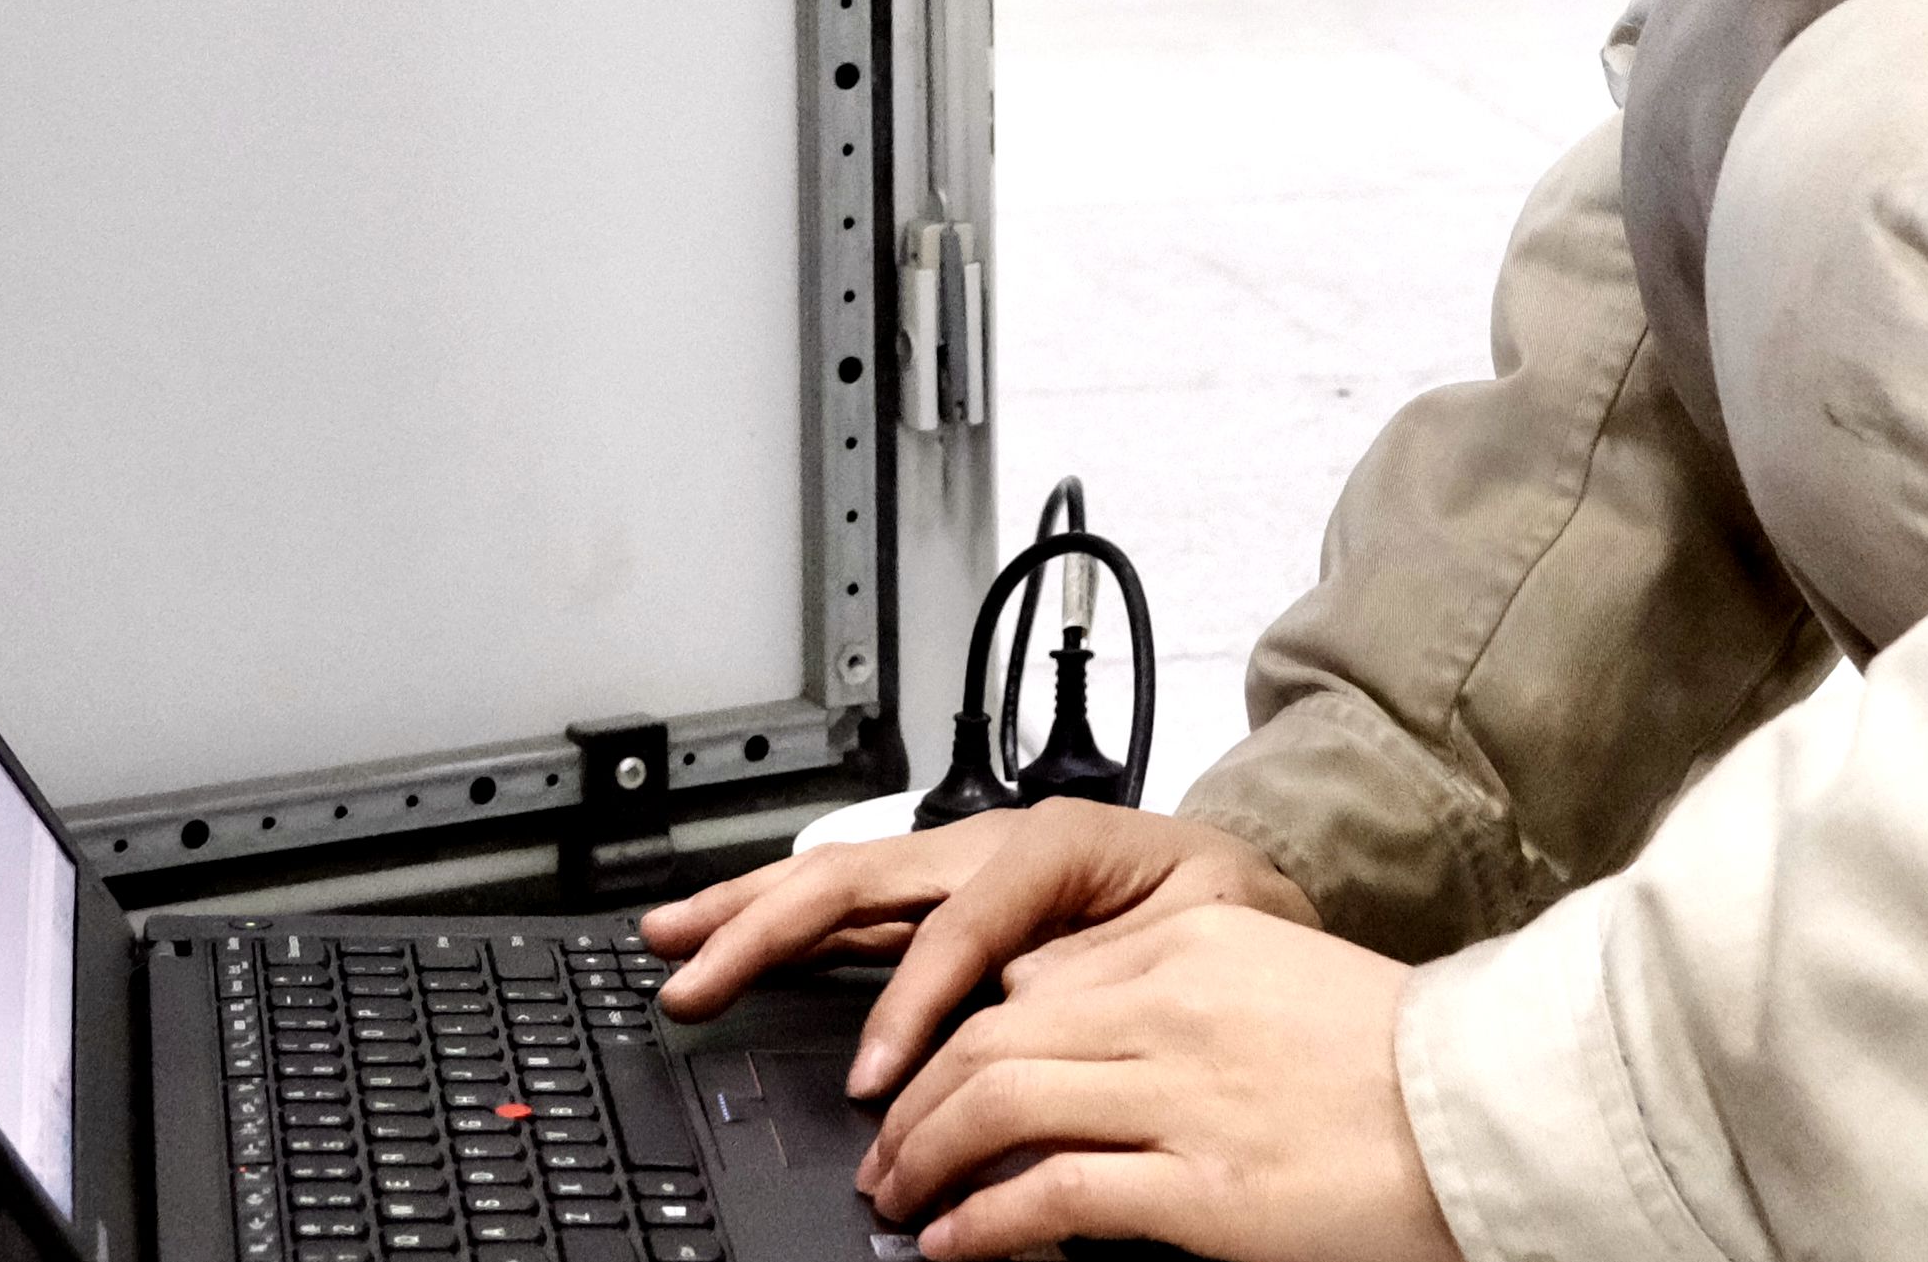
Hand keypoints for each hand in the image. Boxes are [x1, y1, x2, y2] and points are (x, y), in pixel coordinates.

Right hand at [639, 804, 1313, 1101]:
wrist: (1254, 890)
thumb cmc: (1238, 913)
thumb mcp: (1210, 936)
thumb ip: (1123, 973)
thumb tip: (1036, 1018)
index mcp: (1058, 845)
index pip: (962, 924)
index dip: (913, 1001)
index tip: (879, 1081)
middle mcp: (996, 845)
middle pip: (864, 875)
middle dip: (769, 924)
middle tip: (693, 975)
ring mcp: (963, 867)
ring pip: (839, 880)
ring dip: (751, 912)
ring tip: (673, 941)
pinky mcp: (948, 898)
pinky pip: (854, 906)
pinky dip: (782, 919)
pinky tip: (728, 934)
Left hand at [858, 902, 1455, 1261]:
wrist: (1483, 1104)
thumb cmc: (1391, 1052)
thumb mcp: (1266, 971)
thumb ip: (1163, 981)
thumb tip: (1053, 1009)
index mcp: (1188, 939)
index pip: (1023, 984)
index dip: (950, 1043)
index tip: (924, 1087)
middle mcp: (1170, 1004)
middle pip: (987, 1045)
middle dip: (913, 1110)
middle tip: (887, 1157)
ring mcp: (1180, 1096)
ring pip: (996, 1111)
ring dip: (925, 1164)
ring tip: (901, 1202)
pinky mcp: (1198, 1189)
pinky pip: (1046, 1198)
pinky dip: (980, 1226)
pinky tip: (954, 1246)